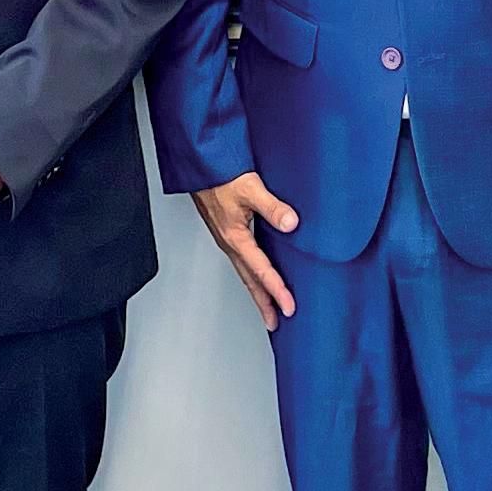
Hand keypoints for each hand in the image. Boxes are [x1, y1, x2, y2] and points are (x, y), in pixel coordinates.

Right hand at [190, 173, 302, 329]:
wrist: (200, 167)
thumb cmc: (221, 176)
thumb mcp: (250, 188)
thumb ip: (272, 207)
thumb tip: (291, 224)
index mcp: (235, 237)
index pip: (261, 270)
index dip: (277, 290)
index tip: (289, 307)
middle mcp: (230, 243)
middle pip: (249, 281)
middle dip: (263, 303)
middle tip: (274, 323)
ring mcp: (227, 239)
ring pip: (244, 273)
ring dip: (257, 292)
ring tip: (268, 307)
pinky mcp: (227, 232)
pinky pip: (242, 261)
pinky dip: (252, 274)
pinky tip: (257, 275)